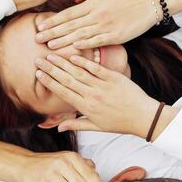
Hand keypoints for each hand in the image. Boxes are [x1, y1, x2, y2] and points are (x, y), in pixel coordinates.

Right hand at [34, 52, 161, 135]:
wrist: (143, 117)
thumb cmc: (120, 123)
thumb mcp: (96, 127)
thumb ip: (76, 123)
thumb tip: (58, 128)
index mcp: (86, 108)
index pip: (63, 92)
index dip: (49, 82)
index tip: (38, 74)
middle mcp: (92, 96)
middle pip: (67, 80)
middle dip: (51, 69)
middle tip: (39, 59)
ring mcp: (103, 86)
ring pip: (78, 72)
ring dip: (63, 63)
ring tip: (51, 54)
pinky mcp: (114, 78)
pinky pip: (96, 68)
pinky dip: (84, 61)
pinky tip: (73, 54)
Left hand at [35, 0, 153, 48]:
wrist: (150, 2)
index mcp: (93, 3)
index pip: (69, 13)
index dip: (53, 20)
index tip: (41, 26)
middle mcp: (97, 14)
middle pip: (70, 25)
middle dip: (53, 33)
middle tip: (37, 39)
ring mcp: (106, 25)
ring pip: (81, 34)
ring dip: (64, 41)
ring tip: (50, 47)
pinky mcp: (116, 35)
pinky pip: (98, 41)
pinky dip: (86, 45)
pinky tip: (74, 48)